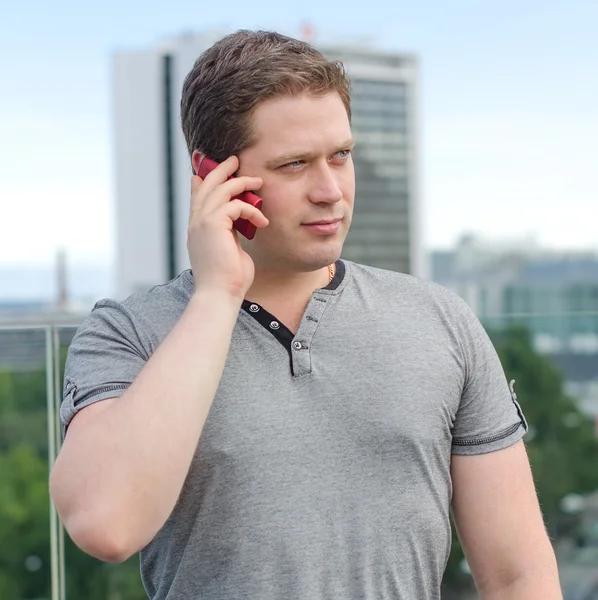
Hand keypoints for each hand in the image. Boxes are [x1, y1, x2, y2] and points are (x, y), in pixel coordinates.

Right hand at [187, 156, 268, 299]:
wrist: (220, 294)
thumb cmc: (229, 279)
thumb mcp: (230, 251)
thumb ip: (231, 235)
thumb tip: (240, 226)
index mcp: (198, 230)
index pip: (198, 198)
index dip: (204, 181)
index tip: (210, 170)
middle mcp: (196, 224)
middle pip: (205, 186)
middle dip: (220, 170)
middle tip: (235, 160)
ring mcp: (201, 223)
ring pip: (219, 189)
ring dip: (240, 182)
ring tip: (257, 181)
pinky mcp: (212, 225)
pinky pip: (233, 204)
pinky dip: (250, 209)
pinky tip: (262, 221)